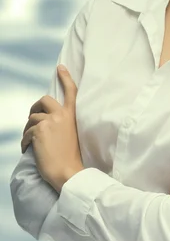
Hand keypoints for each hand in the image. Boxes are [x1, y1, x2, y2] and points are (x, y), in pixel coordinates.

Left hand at [20, 65, 83, 192]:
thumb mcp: (71, 135)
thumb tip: (45, 121)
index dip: (66, 78)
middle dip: (35, 108)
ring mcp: (49, 122)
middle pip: (43, 100)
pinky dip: (25, 143)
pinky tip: (30, 151)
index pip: (71, 92)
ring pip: (32, 120)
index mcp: (72, 115)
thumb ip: (62, 124)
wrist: (68, 172)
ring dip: (29, 132)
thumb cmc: (71, 158)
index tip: (60, 68)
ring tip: (32, 145)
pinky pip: (26, 134)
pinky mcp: (38, 131)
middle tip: (33, 118)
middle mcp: (61, 115)